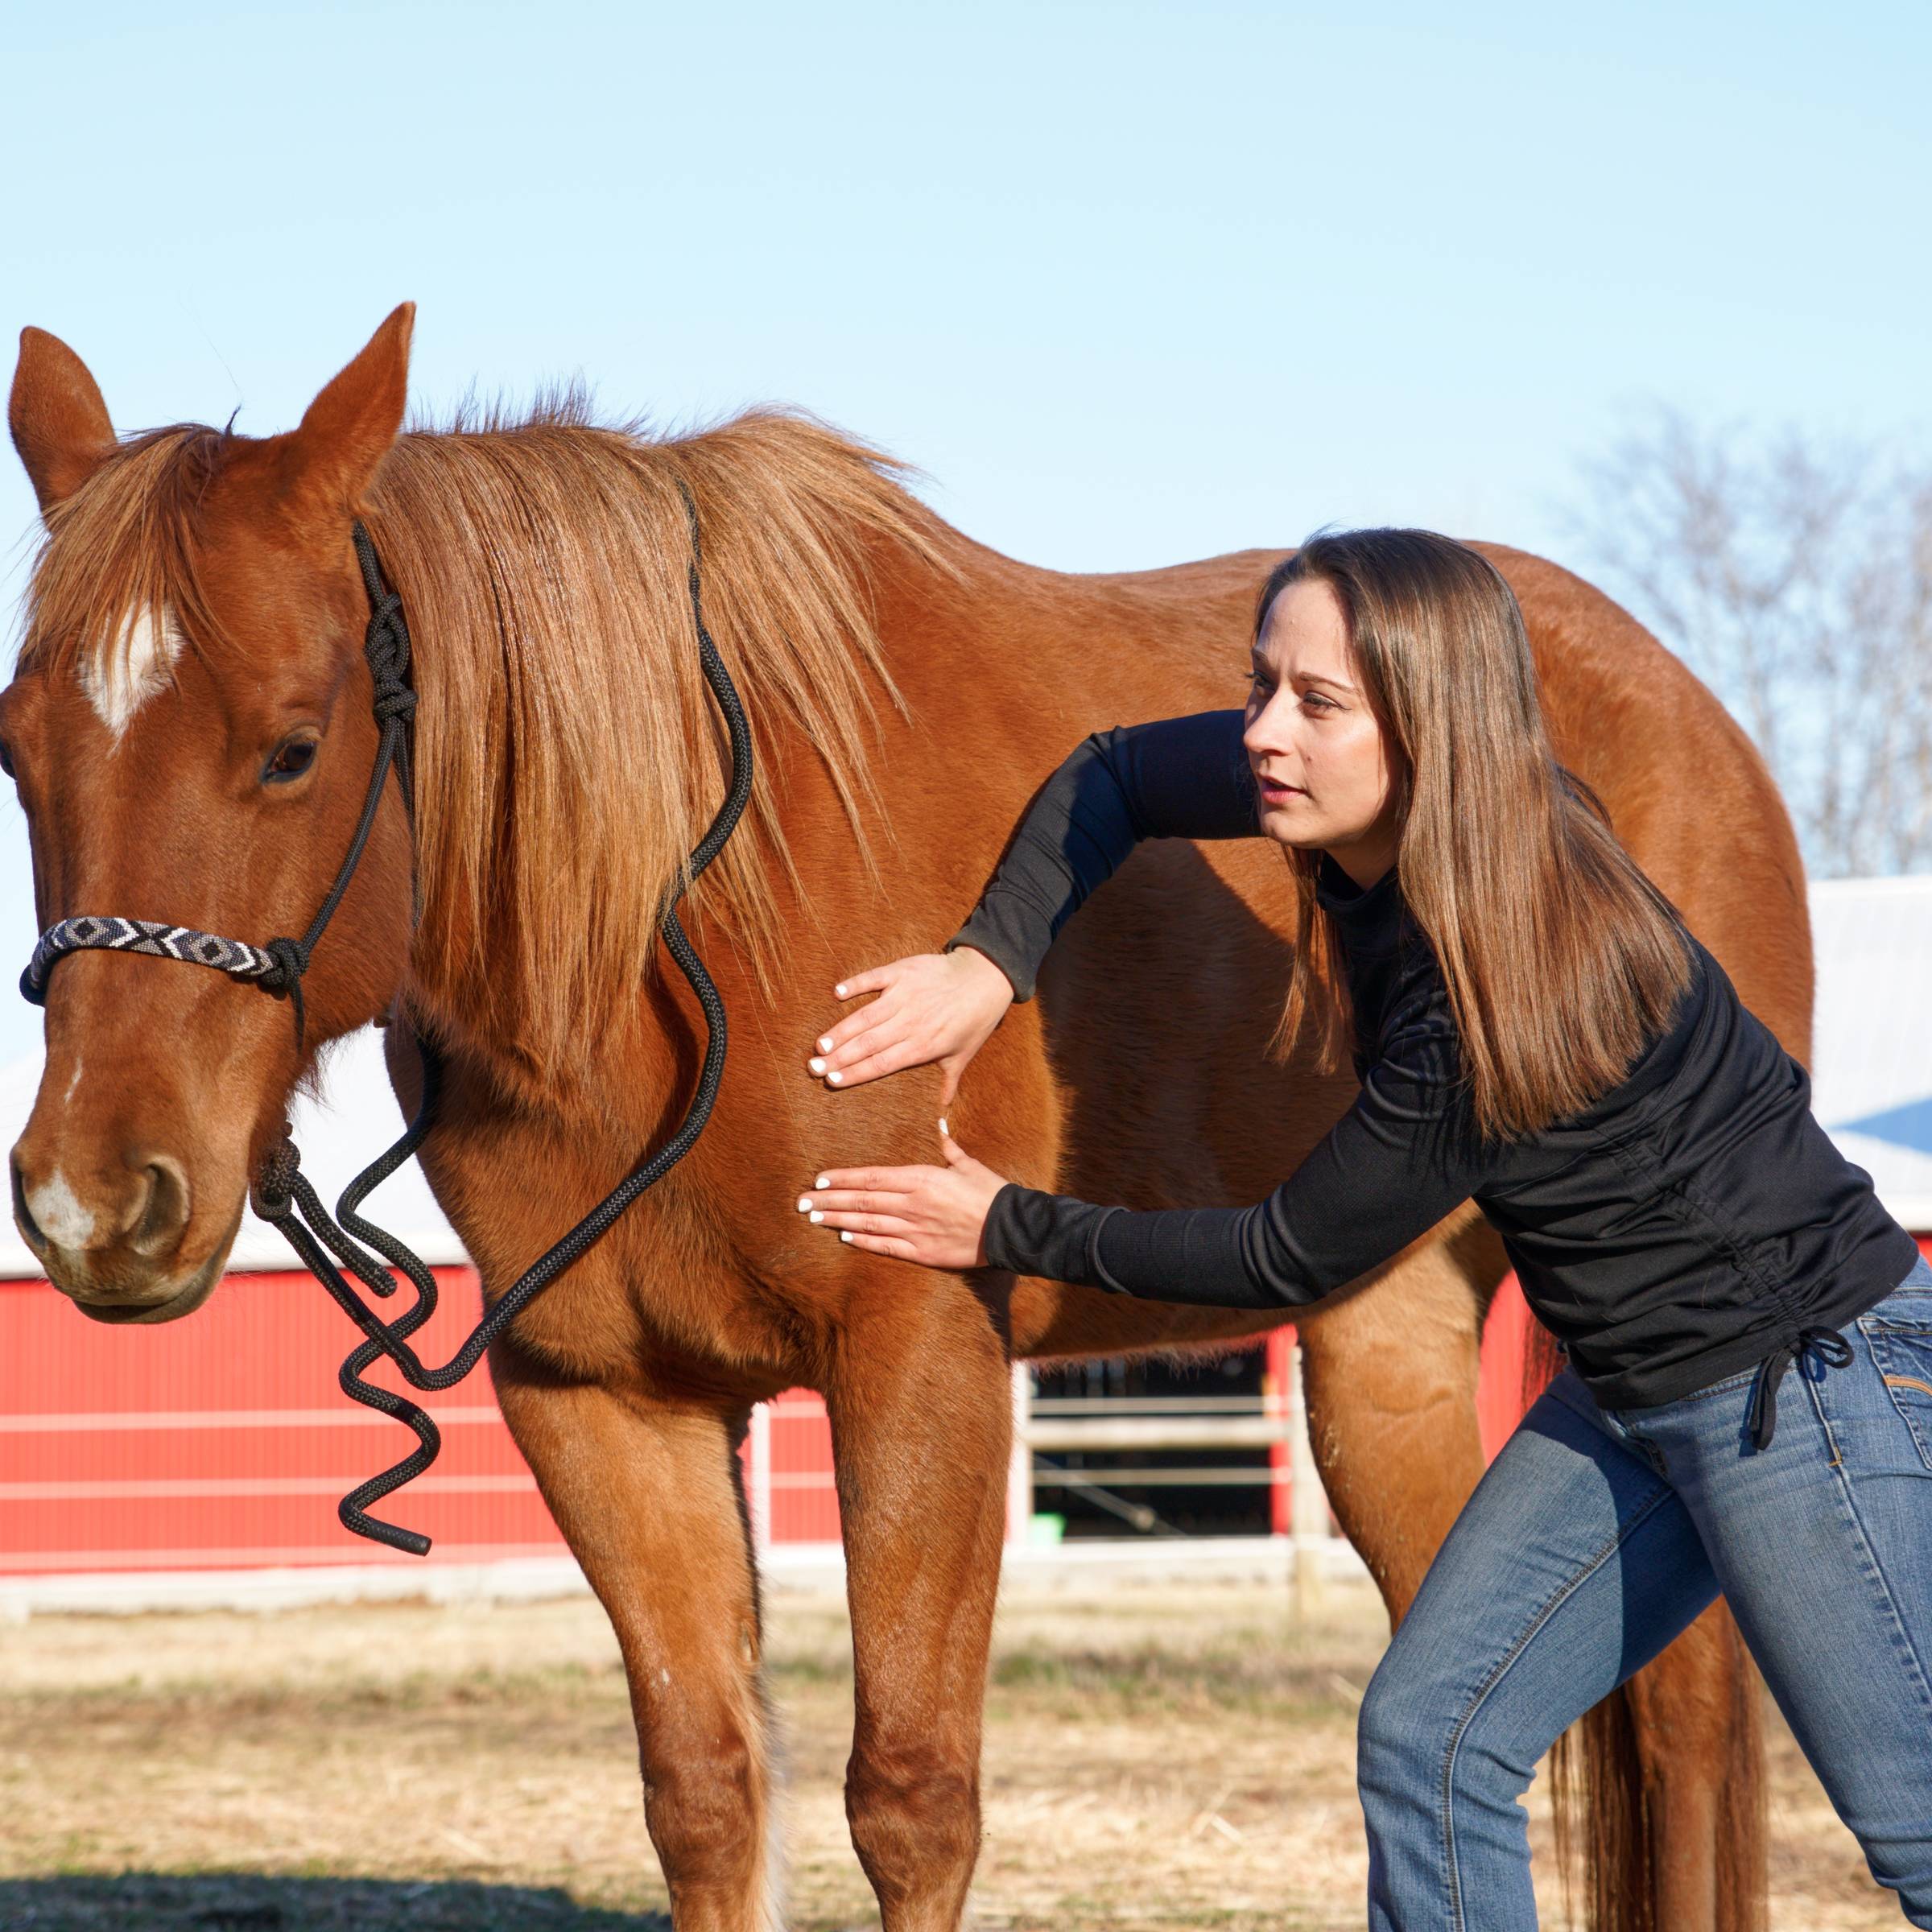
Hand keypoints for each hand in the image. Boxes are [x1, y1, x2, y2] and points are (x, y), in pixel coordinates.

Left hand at [797, 1130, 1008, 1270]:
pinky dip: (864, 1241)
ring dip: (838, 1220)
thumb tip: (939, 1125)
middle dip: (829, 1200)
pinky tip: (845, 1238)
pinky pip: (886, 1246)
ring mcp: (915, 1229)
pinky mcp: (923, 1252)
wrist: (1011, 1228)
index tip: (820, 1178)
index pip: (871, 1177)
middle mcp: (912, 1203)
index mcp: (921, 1178)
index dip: (842, 1178)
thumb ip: (948, 1147)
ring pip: (867, 1223)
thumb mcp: (968, 1164)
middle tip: (802, 1201)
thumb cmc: (991, 1192)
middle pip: (861, 1200)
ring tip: (814, 1218)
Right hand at [806, 947, 1013, 1106]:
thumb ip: (947, 1085)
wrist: (985, 977)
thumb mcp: (963, 1056)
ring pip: (866, 1016)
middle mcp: (912, 1022)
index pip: (883, 1064)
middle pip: (869, 1043)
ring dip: (841, 1030)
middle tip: (813, 1068)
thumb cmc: (974, 1020)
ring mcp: (906, 995)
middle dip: (839, 1057)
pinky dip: (856, 984)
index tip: (832, 1082)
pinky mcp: (903, 971)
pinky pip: (875, 978)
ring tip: (819, 1044)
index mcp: (924, 1045)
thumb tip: (941, 1118)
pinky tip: (837, 993)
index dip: (856, 1073)